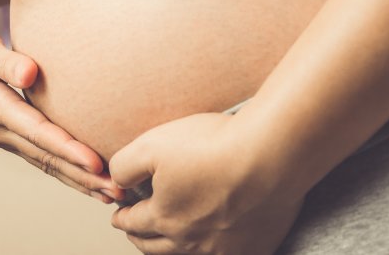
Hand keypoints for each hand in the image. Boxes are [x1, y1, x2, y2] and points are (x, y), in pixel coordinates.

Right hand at [0, 25, 122, 202]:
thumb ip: (4, 59)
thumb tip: (31, 72)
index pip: (36, 131)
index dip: (67, 148)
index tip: (95, 162)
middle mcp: (0, 129)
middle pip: (47, 158)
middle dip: (84, 176)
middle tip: (120, 191)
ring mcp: (3, 137)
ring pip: (46, 164)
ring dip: (79, 181)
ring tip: (113, 195)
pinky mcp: (8, 136)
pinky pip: (41, 159)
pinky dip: (66, 172)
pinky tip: (87, 180)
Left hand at [109, 113, 303, 253]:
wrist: (271, 153)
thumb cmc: (213, 145)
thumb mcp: (150, 145)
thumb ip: (124, 166)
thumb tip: (117, 182)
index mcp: (164, 217)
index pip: (134, 223)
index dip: (122, 217)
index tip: (118, 215)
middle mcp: (192, 240)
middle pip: (157, 247)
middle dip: (142, 239)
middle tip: (136, 232)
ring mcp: (226, 247)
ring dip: (174, 248)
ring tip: (169, 240)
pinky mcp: (256, 245)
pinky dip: (214, 251)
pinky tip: (214, 242)